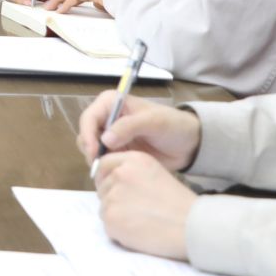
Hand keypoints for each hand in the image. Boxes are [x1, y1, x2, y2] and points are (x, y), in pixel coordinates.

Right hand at [76, 93, 199, 170]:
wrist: (190, 144)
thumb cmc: (172, 125)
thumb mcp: (153, 122)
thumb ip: (128, 127)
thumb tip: (105, 140)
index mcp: (111, 103)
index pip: (89, 117)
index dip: (88, 135)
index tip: (94, 152)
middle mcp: (107, 118)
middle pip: (86, 133)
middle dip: (90, 149)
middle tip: (101, 165)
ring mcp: (111, 136)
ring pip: (91, 148)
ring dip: (96, 159)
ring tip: (109, 169)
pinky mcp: (117, 151)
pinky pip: (103, 159)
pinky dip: (104, 165)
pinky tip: (114, 172)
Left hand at [94, 152, 196, 260]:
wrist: (193, 227)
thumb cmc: (179, 204)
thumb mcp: (155, 174)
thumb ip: (131, 172)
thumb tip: (108, 180)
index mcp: (132, 160)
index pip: (103, 164)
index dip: (106, 177)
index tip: (114, 188)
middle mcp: (119, 173)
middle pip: (103, 188)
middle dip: (114, 199)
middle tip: (137, 210)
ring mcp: (113, 195)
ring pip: (104, 207)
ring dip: (118, 216)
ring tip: (143, 221)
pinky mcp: (111, 217)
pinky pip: (108, 225)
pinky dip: (120, 231)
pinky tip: (140, 231)